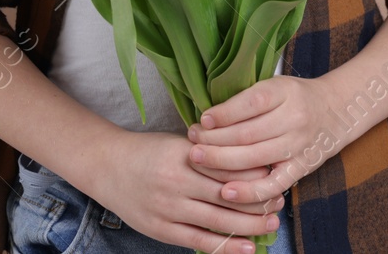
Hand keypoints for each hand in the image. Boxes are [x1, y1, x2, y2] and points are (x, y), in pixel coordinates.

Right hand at [68, 129, 283, 253]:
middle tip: (280, 203)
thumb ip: (210, 154)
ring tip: (271, 224)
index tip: (276, 175)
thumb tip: (250, 164)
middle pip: (228, 195)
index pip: (229, 166)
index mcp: (185, 155)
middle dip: (258, 201)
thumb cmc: (149, 151)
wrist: (107, 166)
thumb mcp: (179, 143)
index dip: (256, 174)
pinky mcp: (161, 229)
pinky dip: (225, 247)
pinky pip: (199, 241)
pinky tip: (246, 248)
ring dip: (249, 225)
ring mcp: (168, 208)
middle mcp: (177, 181)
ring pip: (218, 220)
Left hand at [185, 74, 333, 205]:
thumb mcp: (276, 86)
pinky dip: (249, 191)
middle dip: (214, 140)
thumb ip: (247, 99)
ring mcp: (297, 145)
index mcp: (284, 92)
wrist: (337, 111)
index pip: (250, 103)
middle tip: (192, 142)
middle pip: (247, 133)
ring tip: (198, 159)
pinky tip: (226, 192)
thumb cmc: (296, 97)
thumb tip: (209, 117)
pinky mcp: (300, 168)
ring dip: (221, 162)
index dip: (223, 114)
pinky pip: (272, 185)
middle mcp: (293, 118)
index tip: (202, 120)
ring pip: (253, 158)